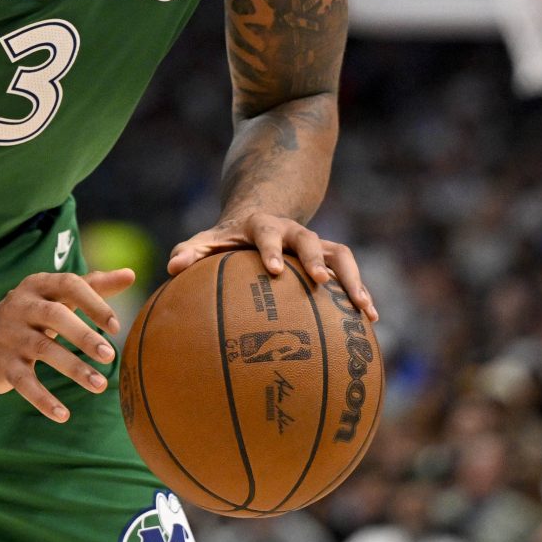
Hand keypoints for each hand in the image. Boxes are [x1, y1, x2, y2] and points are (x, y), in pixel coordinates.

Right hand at [0, 269, 133, 423]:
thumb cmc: (28, 313)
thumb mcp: (54, 295)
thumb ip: (92, 285)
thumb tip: (131, 274)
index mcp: (38, 285)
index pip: (69, 284)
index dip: (94, 303)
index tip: (116, 326)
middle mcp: (21, 306)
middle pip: (55, 315)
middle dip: (84, 336)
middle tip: (110, 356)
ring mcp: (10, 336)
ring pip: (44, 349)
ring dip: (74, 368)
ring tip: (100, 385)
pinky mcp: (2, 365)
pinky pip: (25, 383)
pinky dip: (44, 400)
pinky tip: (64, 415)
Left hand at [168, 214, 376, 321]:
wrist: (259, 219)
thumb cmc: (227, 240)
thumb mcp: (206, 241)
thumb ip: (189, 251)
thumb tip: (171, 268)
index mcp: (260, 225)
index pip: (265, 232)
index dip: (271, 248)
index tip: (273, 269)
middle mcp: (292, 231)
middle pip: (310, 239)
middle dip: (317, 259)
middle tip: (321, 281)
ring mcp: (315, 243)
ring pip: (340, 256)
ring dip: (353, 280)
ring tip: (363, 310)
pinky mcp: (330, 259)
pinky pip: (350, 274)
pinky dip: (362, 294)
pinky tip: (371, 321)